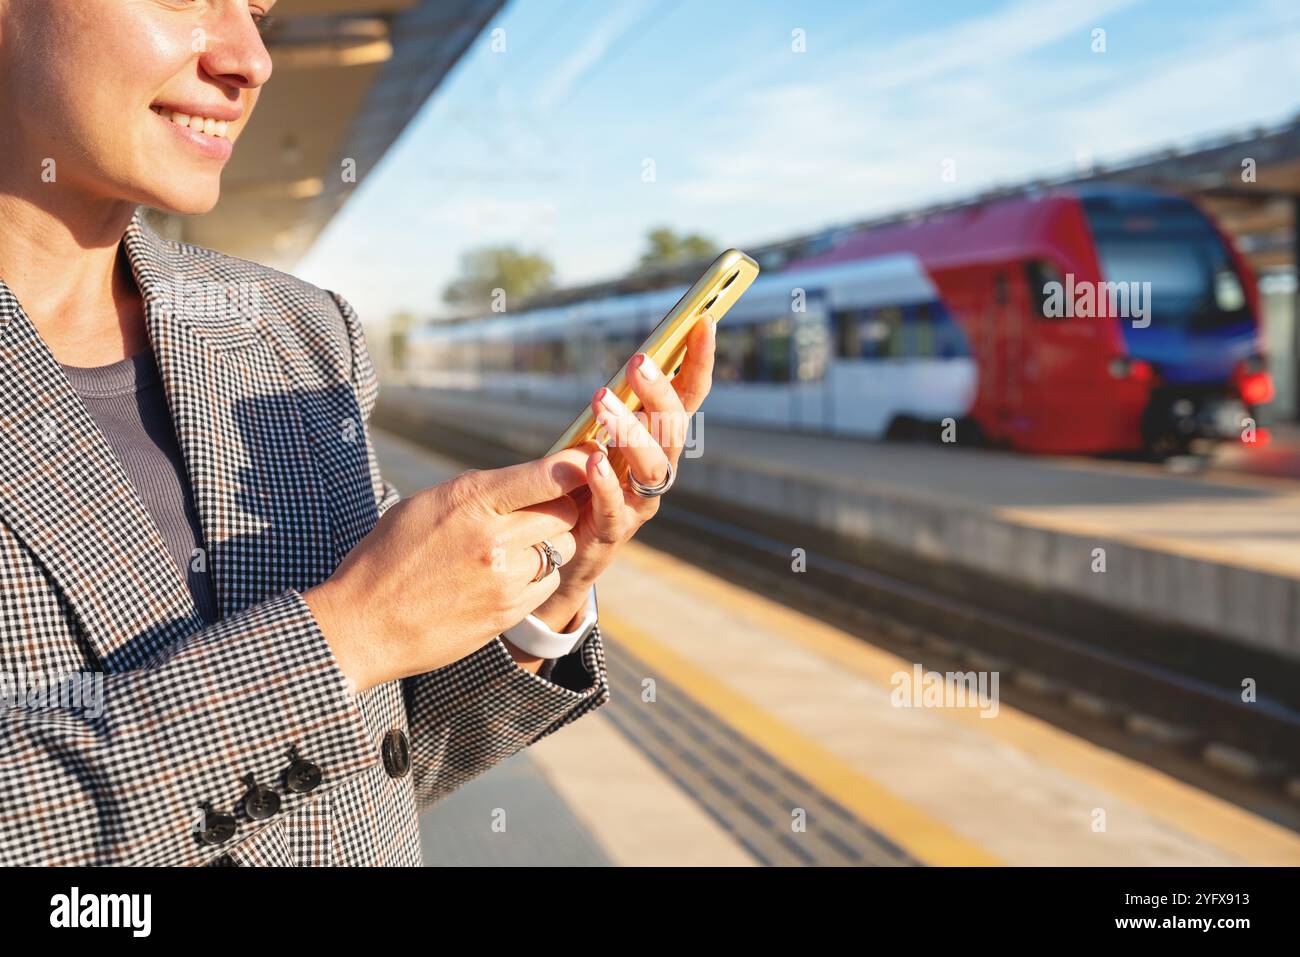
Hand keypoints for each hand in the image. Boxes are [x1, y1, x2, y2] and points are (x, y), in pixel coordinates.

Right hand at [304, 448, 591, 692]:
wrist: (364, 626)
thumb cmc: (387, 558)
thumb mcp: (425, 505)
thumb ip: (479, 491)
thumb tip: (528, 479)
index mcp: (470, 499)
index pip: (549, 474)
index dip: (577, 464)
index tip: (590, 458)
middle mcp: (494, 537)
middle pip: (564, 511)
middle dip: (559, 506)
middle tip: (538, 510)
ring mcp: (505, 578)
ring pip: (562, 548)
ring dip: (550, 543)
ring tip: (513, 547)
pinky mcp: (509, 611)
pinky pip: (549, 583)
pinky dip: (538, 576)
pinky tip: (506, 576)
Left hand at [530, 314, 716, 628]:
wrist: (560, 553)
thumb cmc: (579, 482)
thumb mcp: (598, 435)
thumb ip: (618, 405)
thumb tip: (637, 357)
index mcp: (659, 440)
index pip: (690, 395)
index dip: (700, 359)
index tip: (704, 319)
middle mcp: (659, 469)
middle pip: (674, 428)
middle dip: (660, 392)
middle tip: (638, 360)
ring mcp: (640, 502)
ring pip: (652, 467)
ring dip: (631, 431)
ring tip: (601, 401)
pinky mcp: (612, 531)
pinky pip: (614, 506)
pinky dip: (606, 482)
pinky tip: (592, 460)